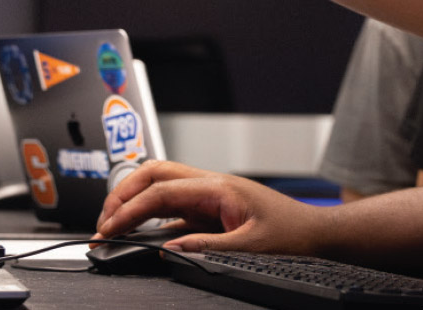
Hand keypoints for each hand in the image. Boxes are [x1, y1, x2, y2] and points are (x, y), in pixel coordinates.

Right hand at [95, 160, 328, 254]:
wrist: (318, 236)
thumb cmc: (294, 235)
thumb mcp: (249, 247)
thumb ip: (206, 247)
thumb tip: (169, 249)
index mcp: (218, 187)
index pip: (160, 191)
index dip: (128, 210)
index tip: (108, 230)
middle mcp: (211, 185)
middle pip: (154, 174)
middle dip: (123, 194)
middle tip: (104, 222)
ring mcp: (211, 196)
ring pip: (161, 187)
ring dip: (135, 202)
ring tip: (114, 226)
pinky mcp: (213, 211)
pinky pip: (174, 210)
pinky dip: (152, 219)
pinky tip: (142, 236)